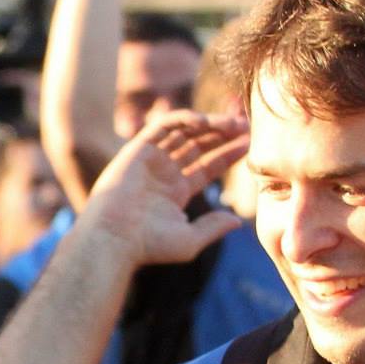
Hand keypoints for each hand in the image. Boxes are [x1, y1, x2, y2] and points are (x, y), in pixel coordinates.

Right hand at [77, 110, 247, 269]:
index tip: (249, 142)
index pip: (207, 166)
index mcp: (175, 192)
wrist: (114, 237)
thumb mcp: (190, 240)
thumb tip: (237, 221)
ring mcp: (151, 160)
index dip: (229, 153)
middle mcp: (164, 173)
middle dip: (222, 134)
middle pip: (198, 145)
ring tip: (232, 122)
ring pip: (184, 132)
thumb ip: (213, 227)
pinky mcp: (137, 149)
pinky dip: (183, 118)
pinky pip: (163, 125)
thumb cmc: (148, 245)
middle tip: (246, 124)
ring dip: (208, 124)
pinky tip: (204, 122)